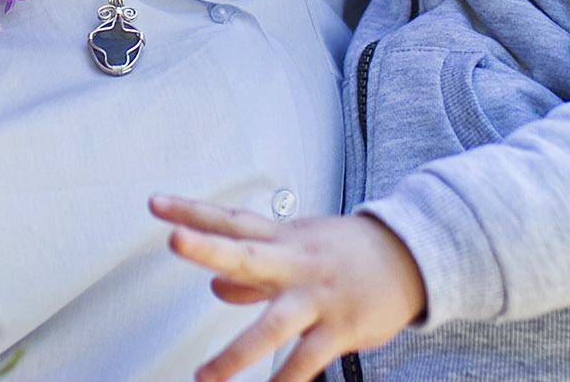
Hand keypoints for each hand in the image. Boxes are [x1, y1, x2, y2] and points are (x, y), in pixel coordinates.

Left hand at [150, 195, 424, 381]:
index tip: (156, 204)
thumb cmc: (346, 254)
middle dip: (209, 248)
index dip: (192, 211)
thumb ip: (252, 273)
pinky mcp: (340, 328)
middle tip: (174, 240)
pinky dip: (286, 381)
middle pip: (246, 254)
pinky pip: (307, 361)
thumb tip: (214, 286)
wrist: (413, 256)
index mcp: (282, 239)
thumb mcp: (298, 250)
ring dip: (236, 352)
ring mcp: (318, 296)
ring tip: (204, 376)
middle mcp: (295, 263)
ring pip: (273, 324)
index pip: (230, 221)